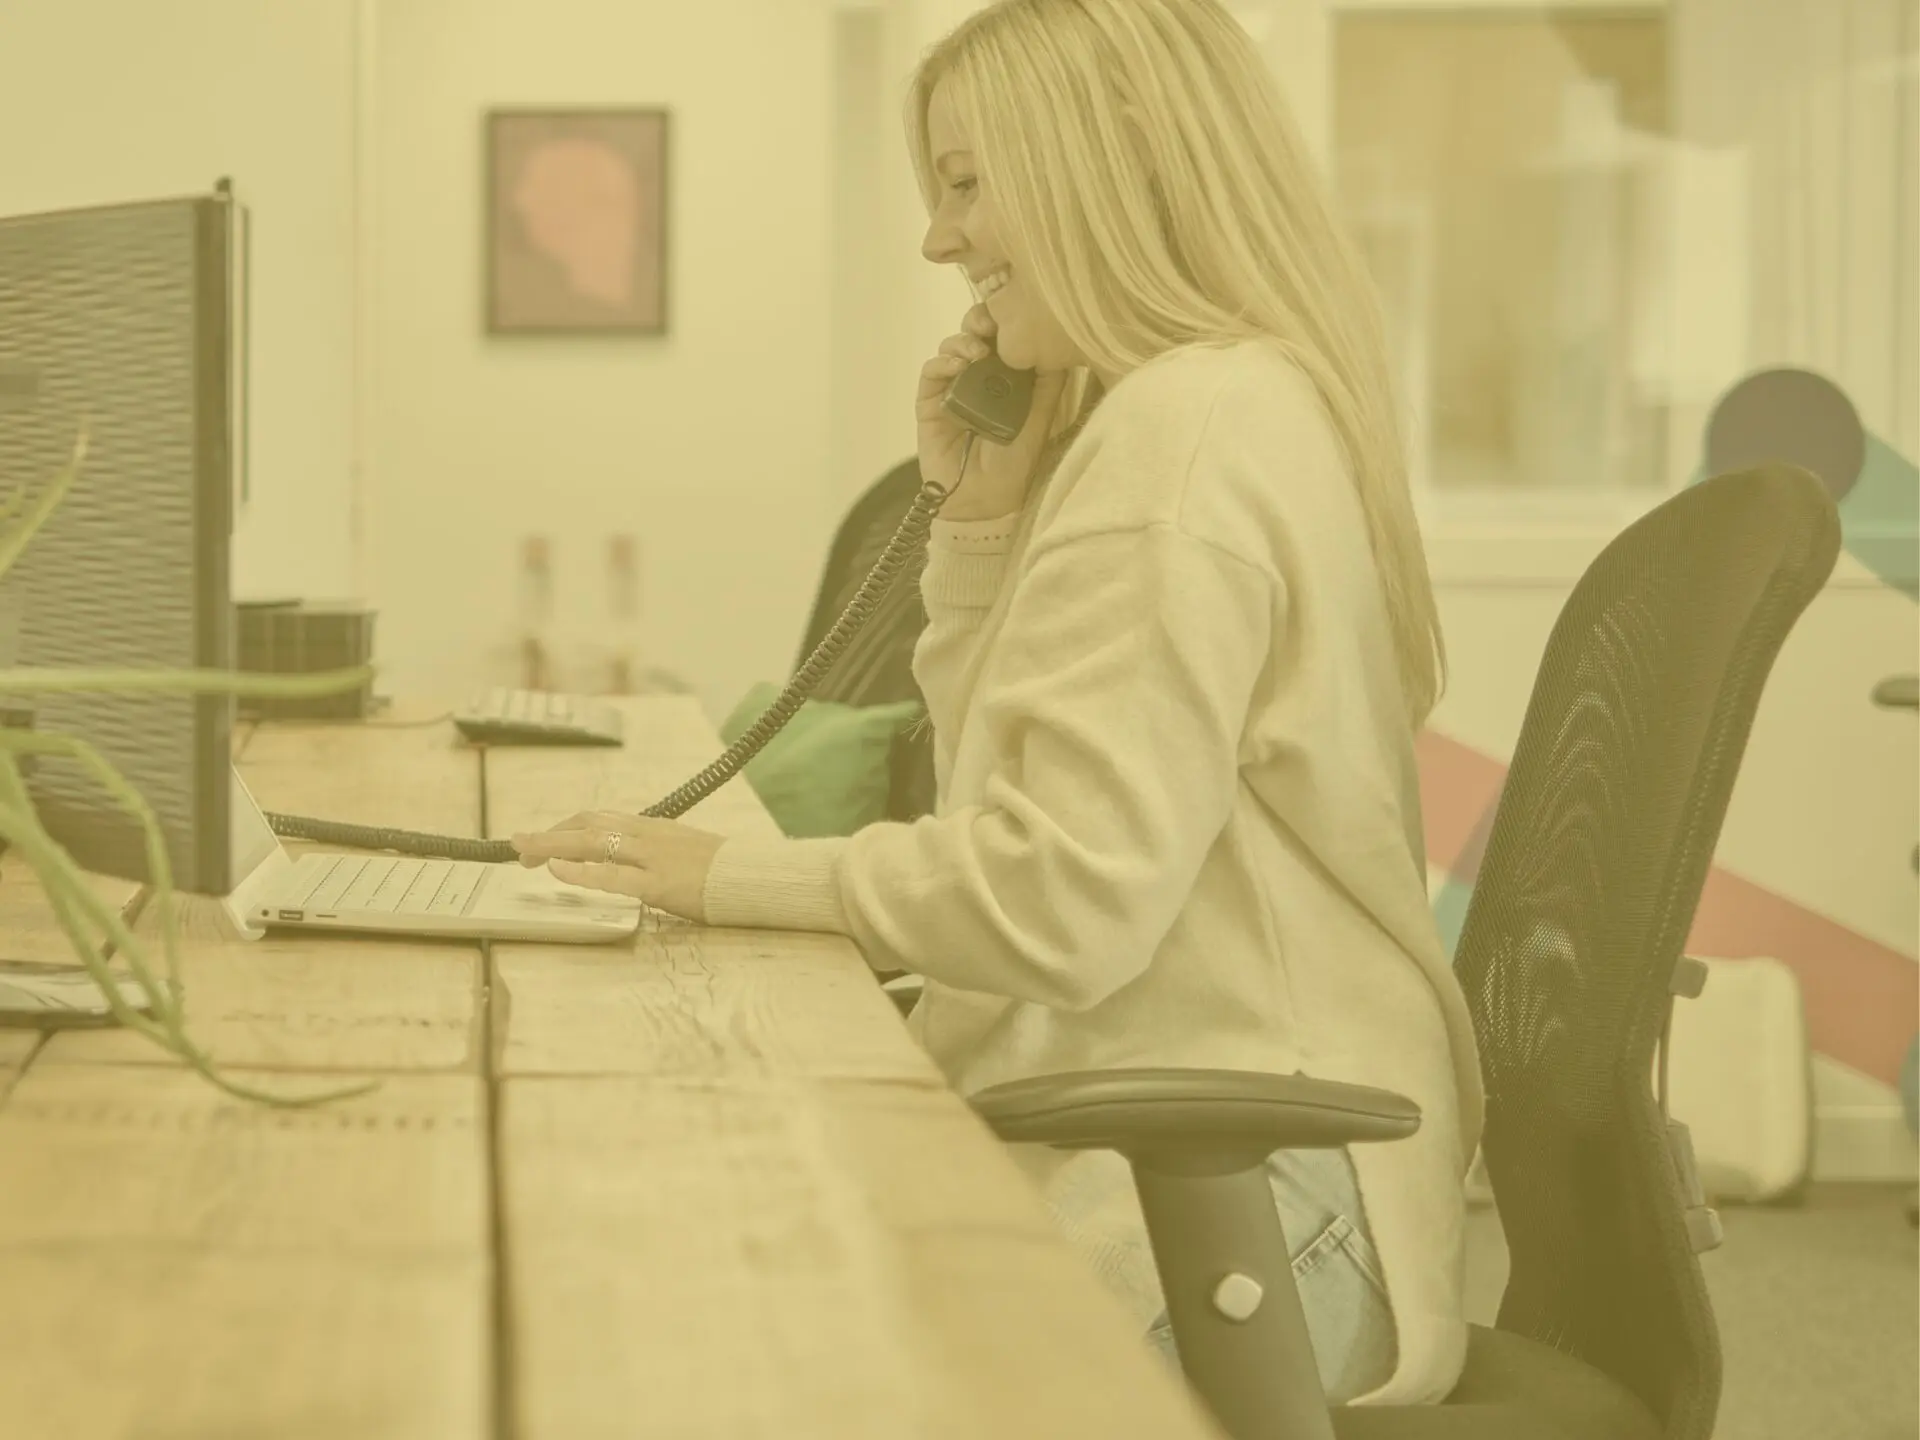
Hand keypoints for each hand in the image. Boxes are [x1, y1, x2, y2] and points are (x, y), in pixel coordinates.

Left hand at [509, 811, 725, 923]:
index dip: (567, 828)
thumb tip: (629, 860)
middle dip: (551, 834)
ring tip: (525, 852)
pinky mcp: (659, 884)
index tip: (545, 840)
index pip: (601, 820)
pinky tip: (556, 868)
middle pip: (589, 825)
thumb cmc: (726, 871)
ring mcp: (653, 858)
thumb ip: (656, 852)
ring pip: (593, 842)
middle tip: (520, 845)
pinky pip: (612, 875)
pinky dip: (580, 870)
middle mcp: (649, 835)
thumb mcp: (687, 851)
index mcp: (655, 828)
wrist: (757, 879)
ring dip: (553, 844)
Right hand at [916, 303, 1069, 521]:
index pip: (1001, 337)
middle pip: (973, 334)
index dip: (1004, 321)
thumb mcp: (1040, 418)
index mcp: (1005, 378)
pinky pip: (931, 373)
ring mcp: (951, 388)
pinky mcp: (930, 403)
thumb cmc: (1015, 462)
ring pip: (951, 347)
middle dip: (980, 320)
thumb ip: (1048, 383)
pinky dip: (942, 363)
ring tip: (977, 351)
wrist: (985, 500)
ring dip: (962, 341)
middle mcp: (977, 378)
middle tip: (991, 321)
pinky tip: (957, 367)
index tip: (1015, 313)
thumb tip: (1060, 345)